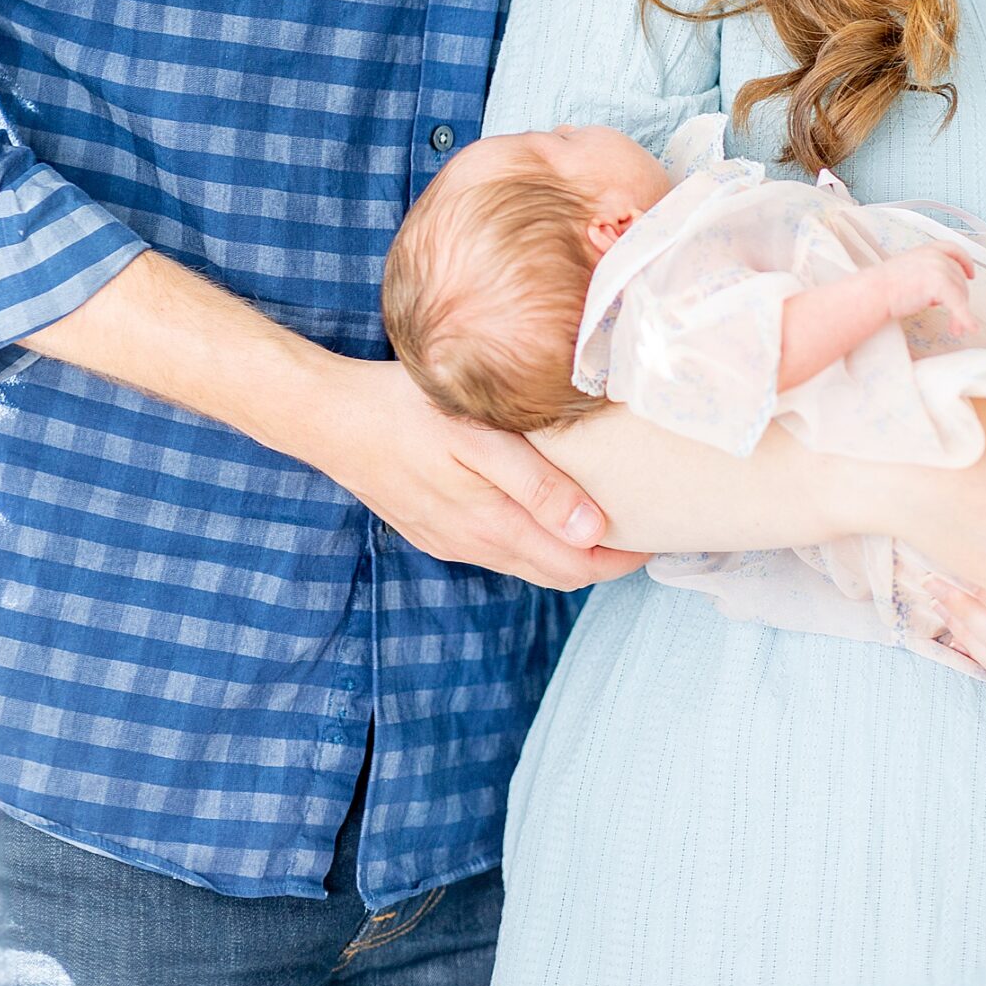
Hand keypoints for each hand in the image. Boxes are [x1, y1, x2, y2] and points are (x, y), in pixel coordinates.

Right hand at [310, 361, 646, 588]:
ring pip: (525, 560)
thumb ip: (536, 485)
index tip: (658, 533)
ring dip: (566, 548)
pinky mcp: (432, 526)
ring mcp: (450, 540)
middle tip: (640, 524)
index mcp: (492, 527)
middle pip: (556, 572)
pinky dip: (530, 536)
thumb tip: (592, 528)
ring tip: (600, 510)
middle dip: (602, 559)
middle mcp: (474, 545)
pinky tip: (538, 502)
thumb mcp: (476, 436)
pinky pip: (495, 545)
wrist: (327, 417)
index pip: (576, 567)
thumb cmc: (403, 412)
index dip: (622, 558)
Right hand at [882, 243, 975, 334]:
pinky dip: (966, 318)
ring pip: (961, 293)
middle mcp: (935, 256)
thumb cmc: (884, 286)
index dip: (965, 262)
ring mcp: (938, 268)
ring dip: (961, 313)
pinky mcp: (940, 284)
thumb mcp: (909, 270)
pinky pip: (959, 304)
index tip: (970, 273)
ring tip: (955, 329)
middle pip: (959, 278)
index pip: (953, 250)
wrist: (875, 292)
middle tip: (957, 319)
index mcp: (927, 251)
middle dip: (961, 300)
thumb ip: (926, 273)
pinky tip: (971, 328)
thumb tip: (938, 294)